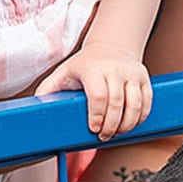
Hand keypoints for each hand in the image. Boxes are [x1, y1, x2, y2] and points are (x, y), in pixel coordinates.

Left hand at [33, 42, 152, 140]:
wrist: (111, 46)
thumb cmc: (84, 65)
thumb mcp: (64, 72)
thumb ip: (48, 89)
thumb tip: (35, 108)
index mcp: (92, 68)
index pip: (98, 95)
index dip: (97, 116)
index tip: (94, 129)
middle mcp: (114, 69)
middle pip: (117, 103)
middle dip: (111, 125)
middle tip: (104, 136)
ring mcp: (131, 73)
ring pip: (135, 105)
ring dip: (127, 125)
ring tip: (116, 132)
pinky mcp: (144, 78)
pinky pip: (147, 103)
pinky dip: (140, 118)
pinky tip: (130, 124)